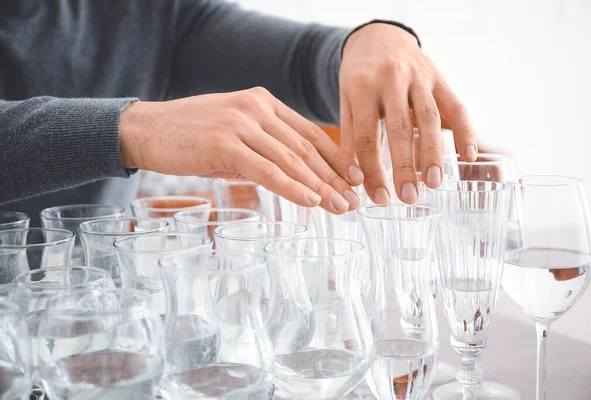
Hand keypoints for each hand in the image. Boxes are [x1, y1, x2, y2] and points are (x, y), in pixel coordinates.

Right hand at [119, 88, 362, 213]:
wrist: (146, 130)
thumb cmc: (190, 136)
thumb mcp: (234, 135)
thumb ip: (263, 149)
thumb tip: (293, 178)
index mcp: (263, 102)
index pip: (309, 133)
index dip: (335, 159)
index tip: (354, 179)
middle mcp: (256, 108)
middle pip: (306, 148)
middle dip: (334, 178)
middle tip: (355, 201)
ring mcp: (241, 123)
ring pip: (291, 159)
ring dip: (320, 187)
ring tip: (341, 207)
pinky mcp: (225, 143)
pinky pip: (267, 170)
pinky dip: (292, 187)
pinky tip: (311, 202)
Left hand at [340, 22, 476, 203]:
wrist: (378, 38)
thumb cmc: (359, 77)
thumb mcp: (346, 102)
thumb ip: (350, 138)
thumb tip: (354, 179)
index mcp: (362, 87)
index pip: (366, 136)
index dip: (372, 170)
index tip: (379, 197)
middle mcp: (391, 79)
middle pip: (399, 128)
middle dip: (404, 166)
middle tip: (408, 196)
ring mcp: (418, 76)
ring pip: (429, 117)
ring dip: (433, 152)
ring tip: (434, 182)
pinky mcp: (439, 78)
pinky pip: (455, 106)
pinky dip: (465, 131)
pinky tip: (468, 156)